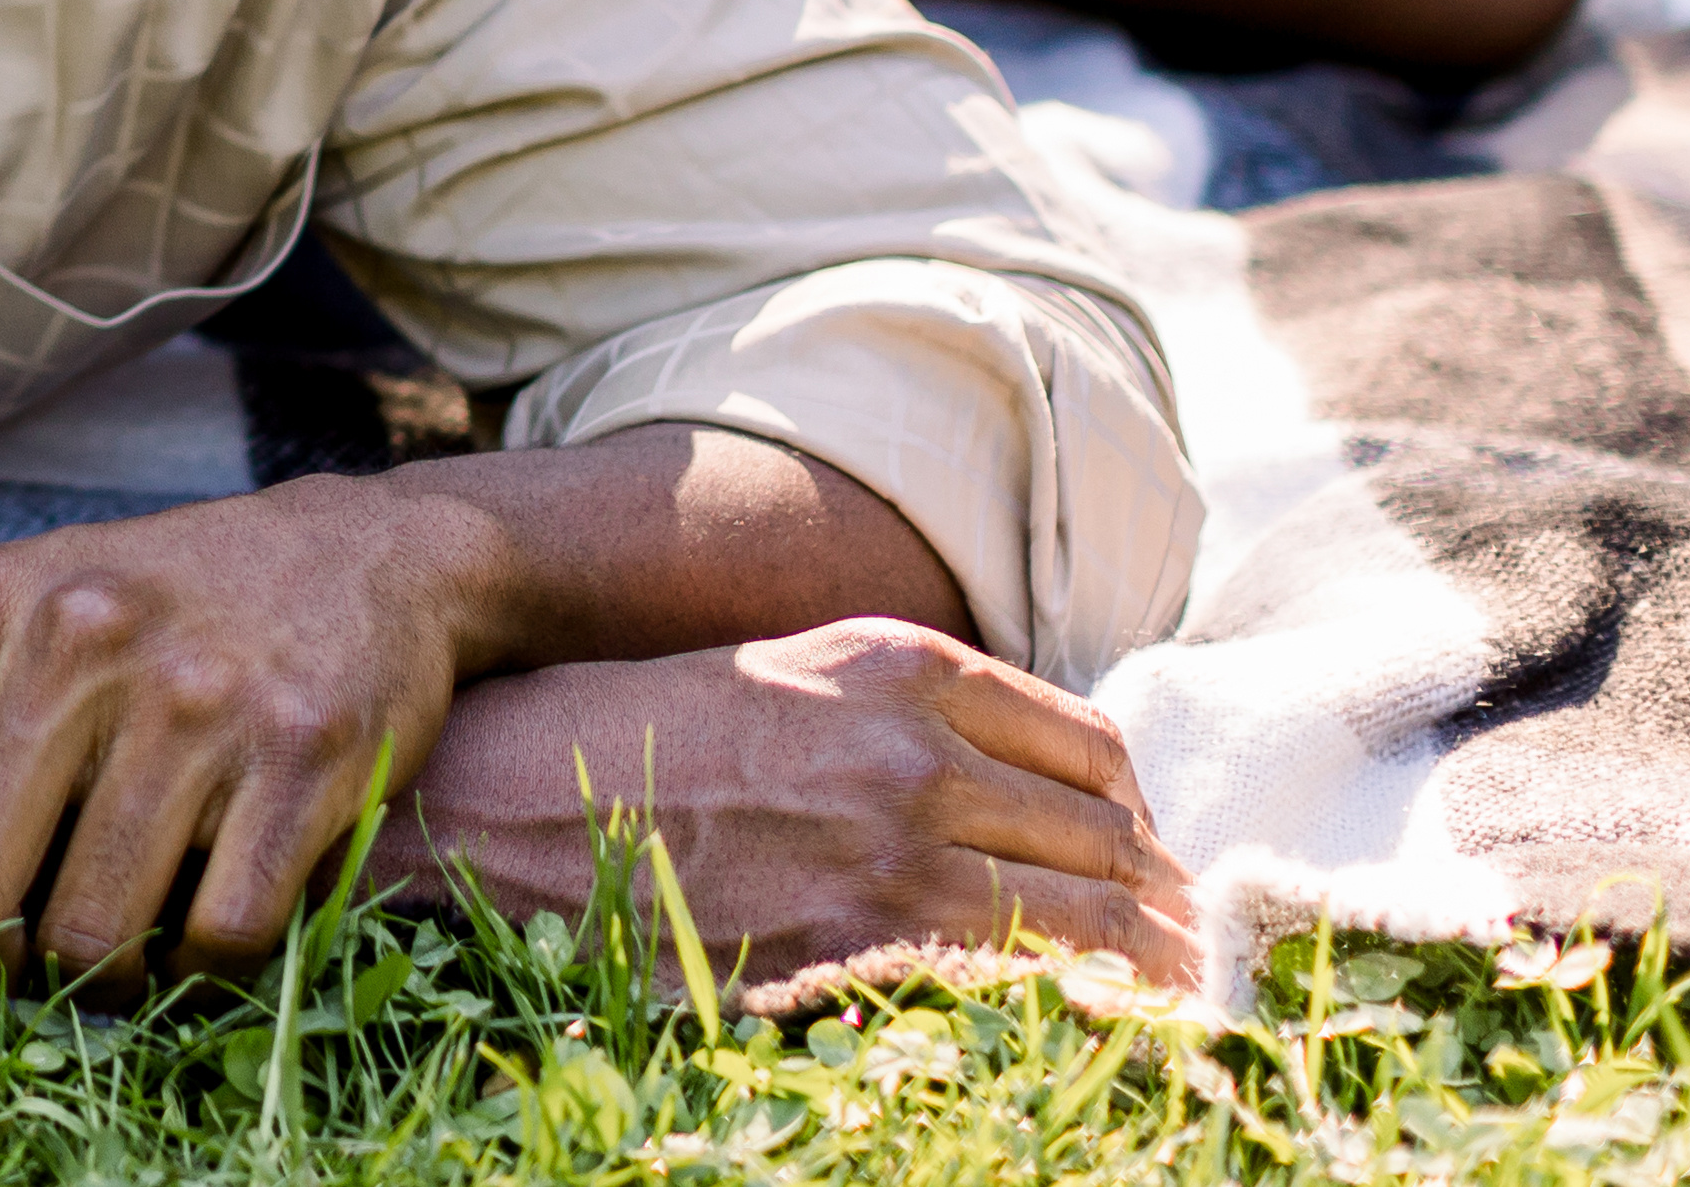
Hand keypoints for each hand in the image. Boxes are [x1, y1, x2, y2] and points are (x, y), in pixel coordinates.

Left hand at [0, 478, 504, 990]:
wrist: (356, 555)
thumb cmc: (141, 612)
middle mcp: (78, 635)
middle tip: (16, 951)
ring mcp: (198, 697)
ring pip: (87, 938)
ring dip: (91, 979)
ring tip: (107, 942)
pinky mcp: (308, 759)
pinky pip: (217, 941)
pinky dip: (196, 971)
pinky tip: (194, 926)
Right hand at [393, 620, 1196, 988]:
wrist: (509, 800)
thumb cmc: (642, 738)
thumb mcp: (791, 676)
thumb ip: (909, 713)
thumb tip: (1027, 787)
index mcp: (900, 665)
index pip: (1092, 748)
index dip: (1136, 817)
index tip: (1147, 860)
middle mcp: (915, 747)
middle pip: (1110, 836)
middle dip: (1157, 899)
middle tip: (1180, 944)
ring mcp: (894, 849)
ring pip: (1093, 915)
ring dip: (1148, 961)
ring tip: (1170, 994)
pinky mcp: (860, 942)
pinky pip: (1025, 982)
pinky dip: (1084, 1008)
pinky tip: (1103, 1025)